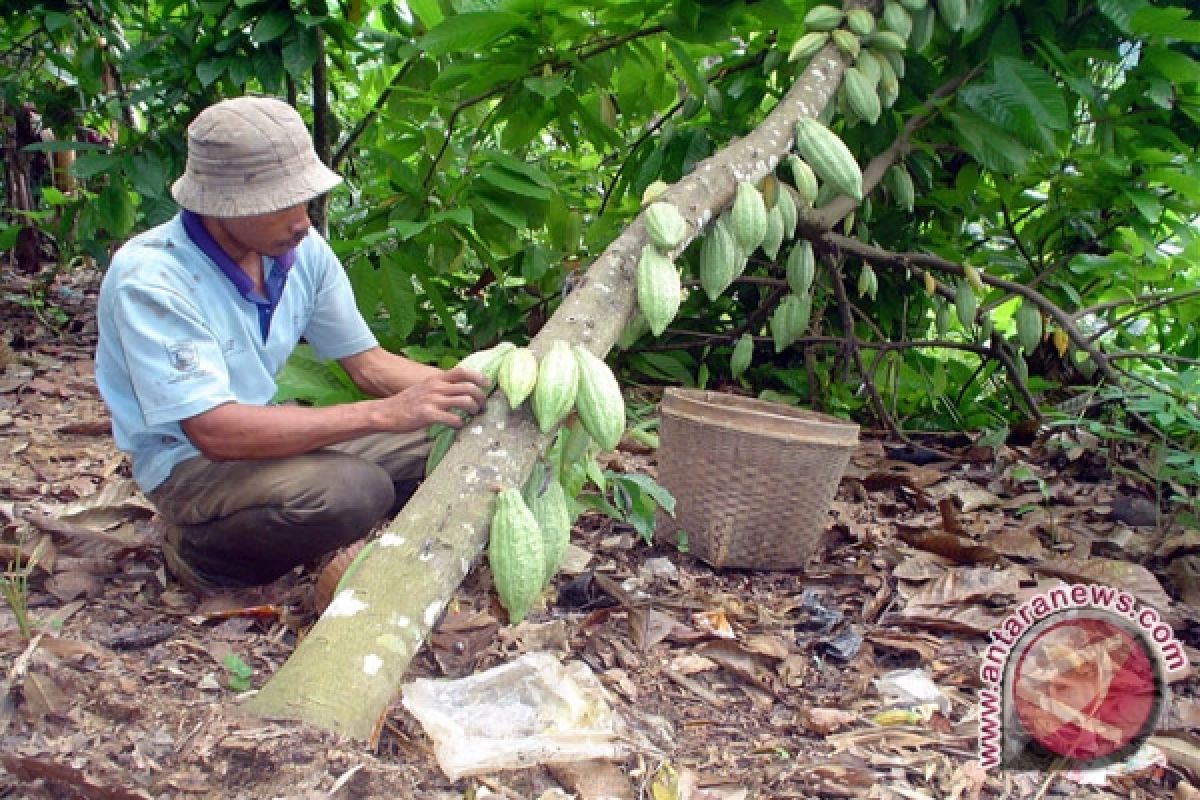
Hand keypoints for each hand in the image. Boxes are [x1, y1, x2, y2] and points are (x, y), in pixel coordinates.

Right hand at [373, 366, 489, 429]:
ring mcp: (433, 400)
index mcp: (436, 379)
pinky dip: (459, 423)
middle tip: (482, 406)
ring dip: (473, 409)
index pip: (462, 371)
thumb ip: (441, 387)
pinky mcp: (428, 415)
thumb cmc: (407, 402)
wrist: (386, 412)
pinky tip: (458, 426)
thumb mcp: (425, 387)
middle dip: (480, 397)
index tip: (487, 384)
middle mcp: (436, 387)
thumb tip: (459, 390)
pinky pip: (452, 418)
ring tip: (473, 415)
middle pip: (469, 387)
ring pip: (464, 401)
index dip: (478, 377)